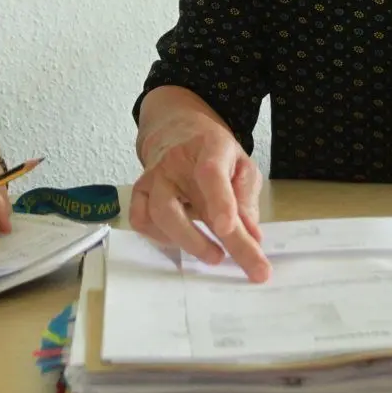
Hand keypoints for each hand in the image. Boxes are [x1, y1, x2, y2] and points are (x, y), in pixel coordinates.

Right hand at [129, 115, 269, 281]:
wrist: (179, 133)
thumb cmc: (217, 154)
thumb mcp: (243, 167)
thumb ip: (247, 201)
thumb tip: (252, 238)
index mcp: (208, 148)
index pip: (210, 173)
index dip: (219, 202)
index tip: (228, 229)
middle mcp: (173, 162)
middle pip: (176, 205)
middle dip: (200, 240)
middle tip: (225, 259)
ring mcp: (152, 177)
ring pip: (156, 215)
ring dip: (185, 242)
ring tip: (212, 254)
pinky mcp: (139, 191)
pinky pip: (142, 221)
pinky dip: (162, 238)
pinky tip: (183, 240)